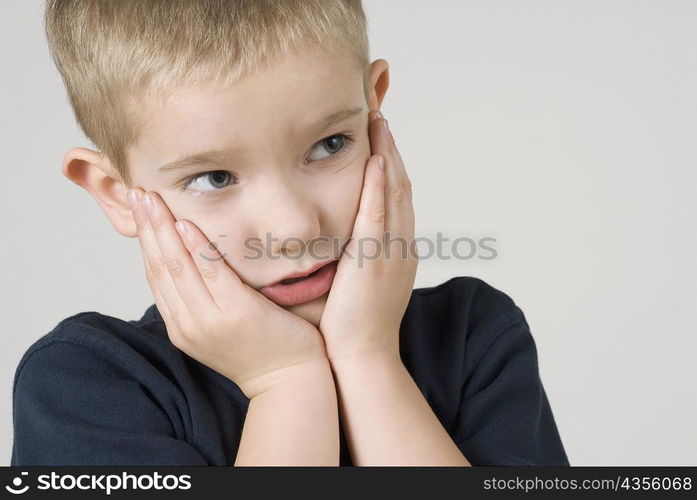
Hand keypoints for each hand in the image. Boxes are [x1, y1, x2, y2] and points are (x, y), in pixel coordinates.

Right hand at [128, 188, 327, 398]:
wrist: (289, 382)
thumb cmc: (263, 349)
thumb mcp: (221, 325)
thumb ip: (205, 298)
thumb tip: (195, 262)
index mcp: (182, 326)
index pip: (156, 276)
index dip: (145, 241)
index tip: (140, 211)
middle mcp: (188, 324)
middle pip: (159, 267)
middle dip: (146, 228)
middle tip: (137, 194)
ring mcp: (209, 320)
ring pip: (177, 266)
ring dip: (161, 229)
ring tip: (151, 199)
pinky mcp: (236, 312)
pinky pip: (211, 273)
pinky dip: (195, 247)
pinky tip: (185, 224)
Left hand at [318, 110, 417, 362]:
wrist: (361, 356)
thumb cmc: (350, 324)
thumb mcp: (356, 281)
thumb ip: (350, 252)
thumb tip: (333, 234)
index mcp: (396, 248)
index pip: (395, 195)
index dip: (389, 161)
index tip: (377, 134)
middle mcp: (400, 244)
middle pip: (400, 184)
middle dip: (391, 147)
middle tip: (380, 113)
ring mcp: (392, 251)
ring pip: (395, 192)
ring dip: (388, 154)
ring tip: (379, 120)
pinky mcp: (376, 260)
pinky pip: (381, 214)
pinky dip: (381, 185)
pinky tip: (377, 158)